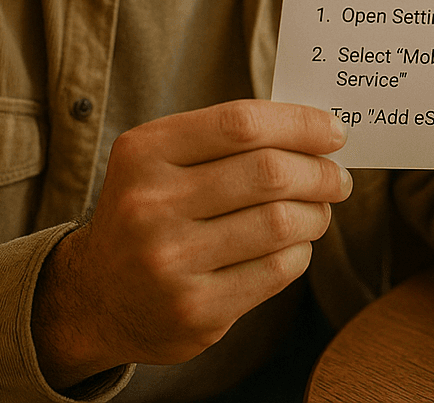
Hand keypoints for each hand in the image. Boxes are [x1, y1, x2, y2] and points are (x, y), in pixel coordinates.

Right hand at [31, 100, 351, 387]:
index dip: (300, 123)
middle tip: (337, 178)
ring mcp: (170, 262)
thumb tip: (317, 131)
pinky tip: (294, 245)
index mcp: (143, 152)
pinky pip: (277, 270)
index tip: (334, 131)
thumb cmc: (150, 211)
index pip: (241, 123)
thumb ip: (227, 139)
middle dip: (320, 172)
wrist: (96, 297)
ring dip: (316, 213)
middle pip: (269, 173)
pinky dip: (300, 252)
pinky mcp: (194, 310)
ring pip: (280, 222)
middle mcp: (150, 205)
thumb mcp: (162, 160)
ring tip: (318, 211)